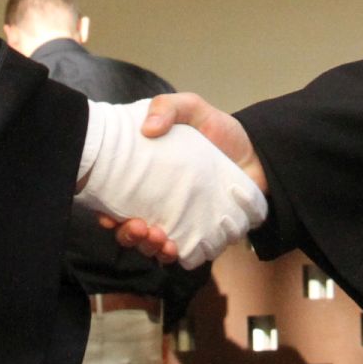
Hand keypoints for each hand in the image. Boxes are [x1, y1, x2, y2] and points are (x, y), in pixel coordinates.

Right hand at [110, 93, 266, 259]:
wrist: (257, 153)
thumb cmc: (220, 132)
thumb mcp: (192, 109)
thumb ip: (168, 107)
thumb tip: (148, 128)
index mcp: (144, 177)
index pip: (113, 201)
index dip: (105, 213)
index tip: (108, 216)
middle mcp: (156, 203)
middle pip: (129, 230)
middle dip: (128, 236)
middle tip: (140, 227)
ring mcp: (179, 221)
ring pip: (153, 247)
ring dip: (149, 249)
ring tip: (160, 240)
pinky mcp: (201, 234)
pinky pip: (183, 253)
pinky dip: (175, 256)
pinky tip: (176, 249)